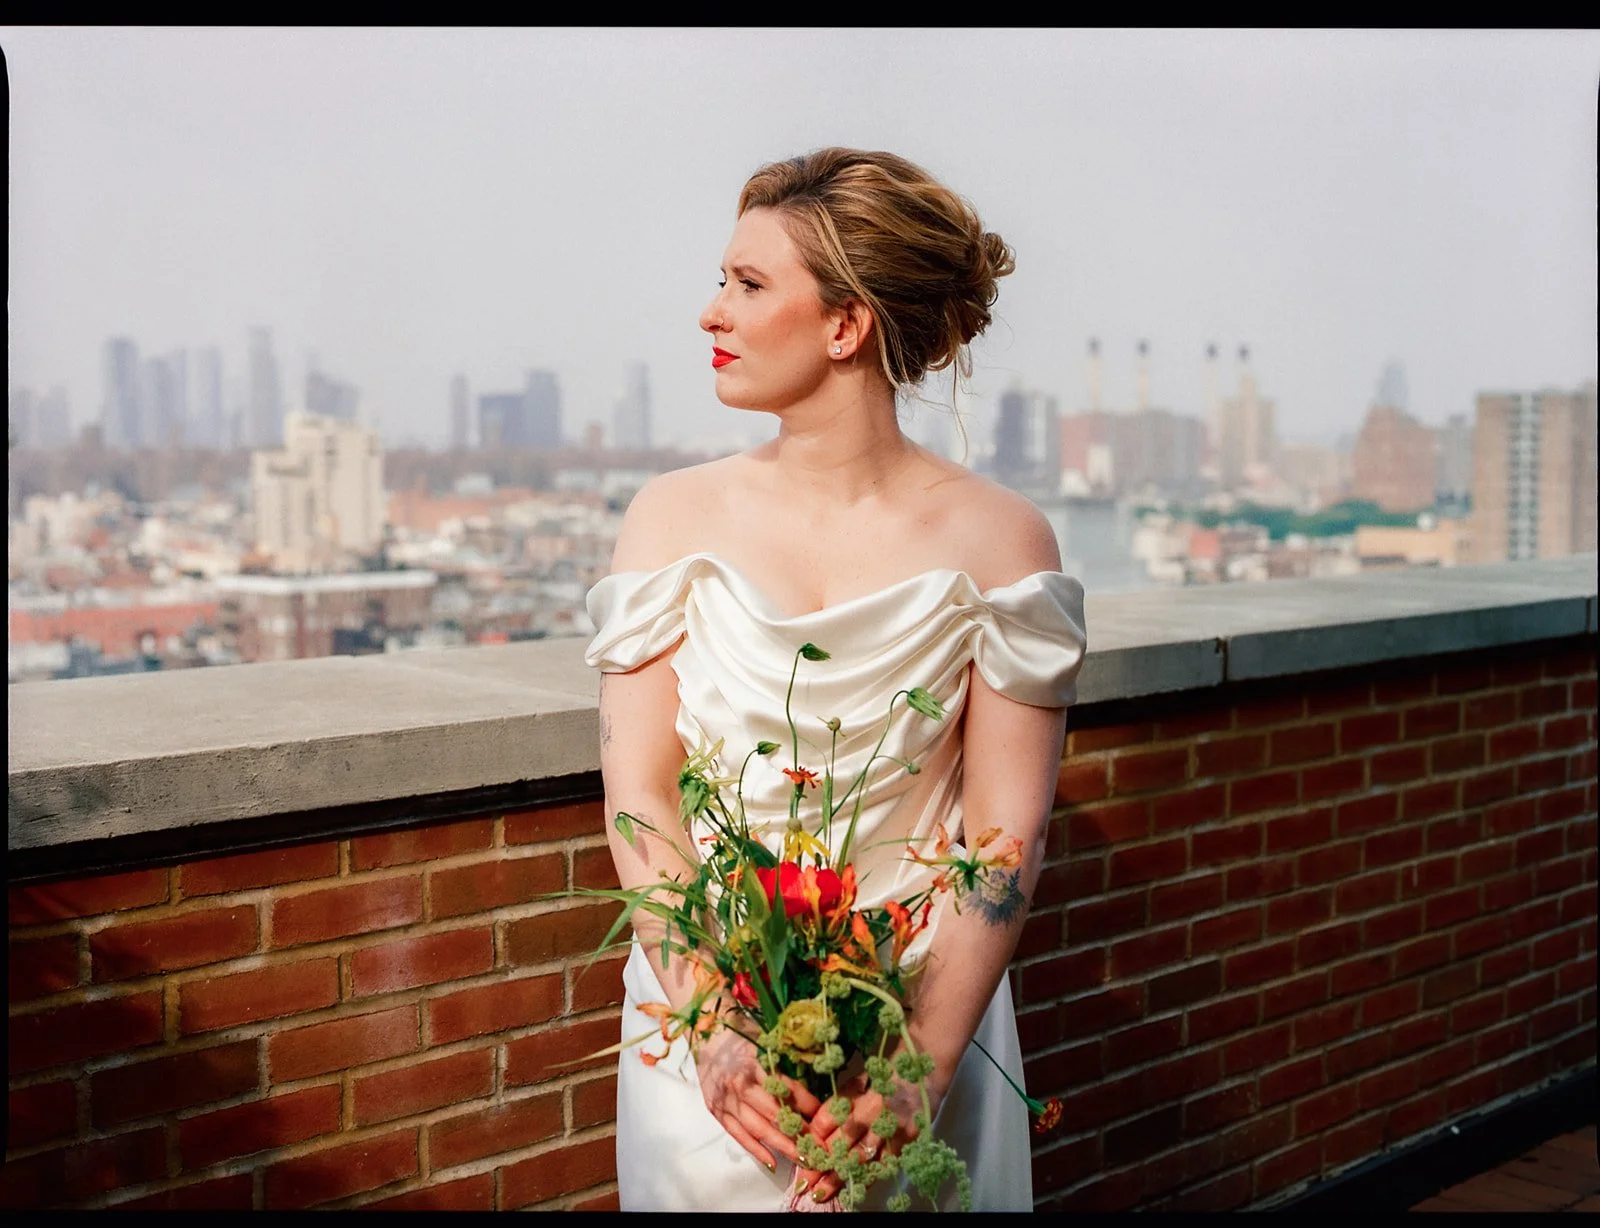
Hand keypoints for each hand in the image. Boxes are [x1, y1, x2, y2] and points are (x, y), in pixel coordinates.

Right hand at [695, 1028, 822, 1171]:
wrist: (705, 1033)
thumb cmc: (740, 1034)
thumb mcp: (764, 1040)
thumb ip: (783, 1060)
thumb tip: (813, 1077)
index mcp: (754, 1062)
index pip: (786, 1088)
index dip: (807, 1104)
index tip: (824, 1116)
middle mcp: (739, 1084)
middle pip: (774, 1113)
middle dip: (799, 1133)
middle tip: (820, 1148)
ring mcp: (726, 1100)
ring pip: (758, 1129)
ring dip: (782, 1146)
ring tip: (803, 1160)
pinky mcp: (716, 1111)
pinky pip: (738, 1135)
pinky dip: (756, 1150)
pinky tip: (773, 1163)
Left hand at [795, 1067, 943, 1203]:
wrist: (926, 1073)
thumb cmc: (887, 1073)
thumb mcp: (860, 1078)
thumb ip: (841, 1101)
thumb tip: (816, 1126)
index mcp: (860, 1090)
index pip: (830, 1116)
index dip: (814, 1135)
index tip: (801, 1150)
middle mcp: (875, 1110)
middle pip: (842, 1142)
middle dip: (820, 1164)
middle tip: (803, 1182)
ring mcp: (893, 1129)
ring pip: (861, 1159)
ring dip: (838, 1178)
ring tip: (820, 1194)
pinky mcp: (907, 1142)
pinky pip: (883, 1165)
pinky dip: (866, 1179)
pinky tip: (852, 1192)